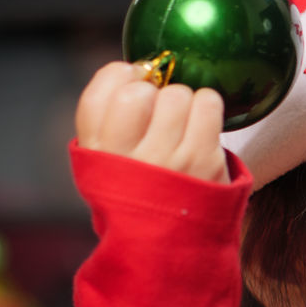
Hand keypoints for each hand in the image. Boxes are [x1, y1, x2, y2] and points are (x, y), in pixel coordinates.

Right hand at [75, 61, 227, 182]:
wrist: (179, 237)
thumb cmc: (145, 188)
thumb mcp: (110, 162)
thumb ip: (111, 119)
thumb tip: (140, 68)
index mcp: (97, 155)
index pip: (98, 96)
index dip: (119, 75)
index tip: (135, 77)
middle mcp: (127, 159)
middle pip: (138, 92)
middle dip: (154, 90)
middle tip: (163, 109)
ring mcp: (168, 160)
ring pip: (176, 94)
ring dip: (185, 100)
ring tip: (186, 122)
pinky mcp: (204, 161)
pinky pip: (208, 103)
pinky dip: (208, 104)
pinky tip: (205, 122)